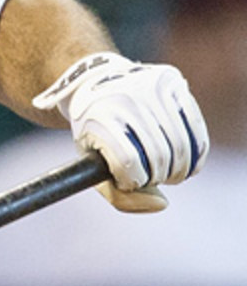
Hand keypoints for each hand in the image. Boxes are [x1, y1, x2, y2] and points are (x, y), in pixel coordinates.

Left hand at [32, 52, 209, 211]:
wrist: (95, 82)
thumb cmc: (94, 131)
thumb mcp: (91, 165)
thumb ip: (120, 195)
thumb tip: (162, 204)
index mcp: (97, 116)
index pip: (127, 160)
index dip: (134, 179)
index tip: (130, 180)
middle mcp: (124, 97)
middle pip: (158, 153)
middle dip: (159, 175)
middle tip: (155, 179)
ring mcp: (150, 86)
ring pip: (180, 142)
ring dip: (179, 168)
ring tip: (170, 174)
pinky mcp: (172, 81)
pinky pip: (194, 125)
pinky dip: (195, 151)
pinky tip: (188, 163)